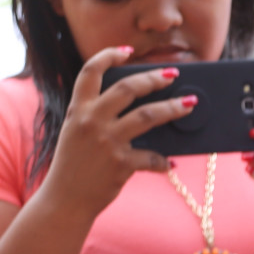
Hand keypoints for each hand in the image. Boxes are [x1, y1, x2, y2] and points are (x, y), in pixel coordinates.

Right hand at [42, 47, 192, 216]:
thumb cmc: (72, 167)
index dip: (109, 56)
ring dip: (173, 108)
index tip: (127, 51)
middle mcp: (91, 121)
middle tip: (173, 75)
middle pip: (128, 88)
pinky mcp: (121, 164)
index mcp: (77, 110)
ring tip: (190, 105)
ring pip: (148, 115)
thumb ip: (95, 116)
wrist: (62, 202)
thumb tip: (136, 106)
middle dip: (155, 78)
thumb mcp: (74, 133)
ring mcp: (107, 142)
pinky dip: (162, 161)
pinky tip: (170, 163)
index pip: (89, 72)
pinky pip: (151, 157)